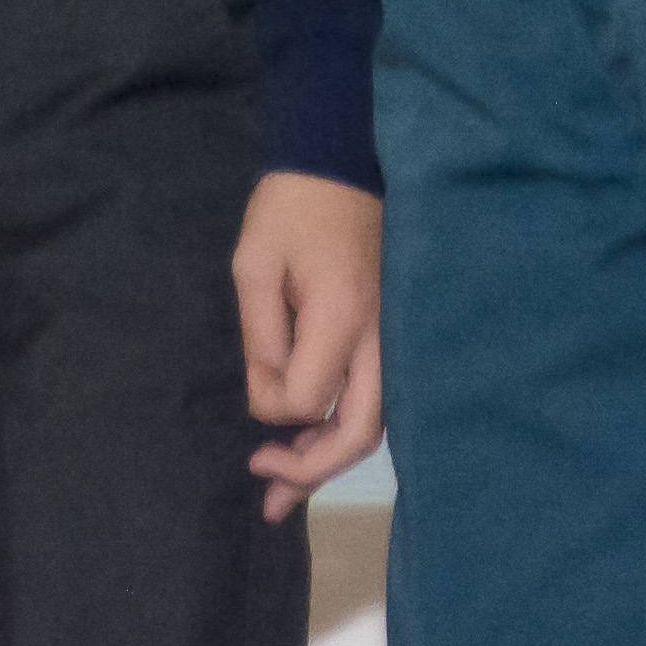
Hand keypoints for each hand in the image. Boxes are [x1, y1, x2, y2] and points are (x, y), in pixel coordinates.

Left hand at [232, 168, 386, 521]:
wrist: (342, 160)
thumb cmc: (291, 207)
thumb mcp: (255, 264)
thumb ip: (260, 338)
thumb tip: (270, 399)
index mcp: (342, 316)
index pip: (307, 399)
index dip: (270, 403)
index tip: (253, 370)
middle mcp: (378, 336)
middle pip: (360, 433)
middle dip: (311, 469)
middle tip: (266, 482)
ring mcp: (393, 335)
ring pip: (375, 423)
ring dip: (331, 458)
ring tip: (285, 485)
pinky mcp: (392, 331)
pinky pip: (376, 396)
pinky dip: (347, 428)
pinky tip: (316, 443)